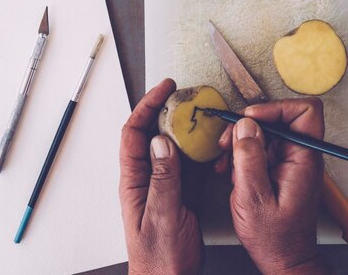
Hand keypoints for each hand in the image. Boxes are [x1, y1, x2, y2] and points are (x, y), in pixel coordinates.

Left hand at [119, 78, 203, 274]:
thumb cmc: (159, 259)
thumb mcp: (163, 217)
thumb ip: (164, 180)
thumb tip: (162, 142)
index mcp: (135, 182)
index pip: (135, 134)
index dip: (148, 107)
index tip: (165, 89)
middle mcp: (148, 179)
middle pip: (154, 134)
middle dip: (169, 111)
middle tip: (189, 96)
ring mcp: (165, 184)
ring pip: (174, 147)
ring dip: (187, 129)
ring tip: (204, 114)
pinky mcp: (181, 193)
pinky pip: (190, 164)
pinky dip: (201, 150)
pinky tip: (213, 144)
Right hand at [218, 98, 330, 274]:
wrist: (282, 258)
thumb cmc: (275, 237)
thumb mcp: (254, 198)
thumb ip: (249, 158)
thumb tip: (246, 125)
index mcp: (304, 158)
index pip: (304, 111)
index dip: (276, 108)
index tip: (250, 119)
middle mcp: (300, 155)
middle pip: (279, 117)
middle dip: (248, 125)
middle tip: (227, 140)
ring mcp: (289, 160)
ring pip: (265, 131)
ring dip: (240, 141)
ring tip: (225, 160)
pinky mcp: (278, 167)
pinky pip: (260, 148)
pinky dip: (242, 153)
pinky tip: (230, 169)